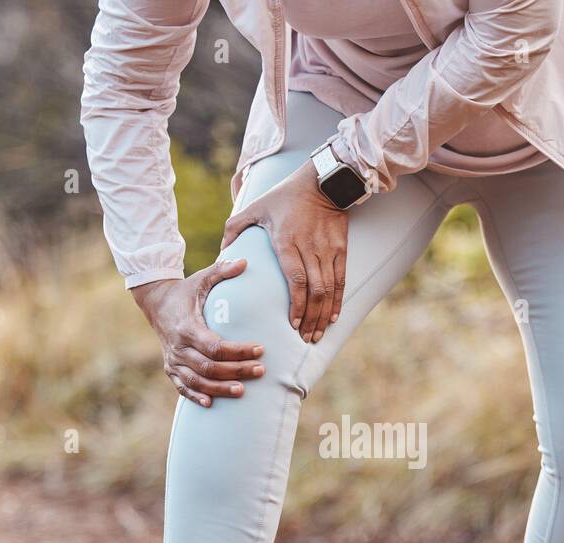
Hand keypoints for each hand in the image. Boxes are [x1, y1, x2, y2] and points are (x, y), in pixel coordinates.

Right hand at [131, 259, 264, 407]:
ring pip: (196, 380)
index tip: (260, 350)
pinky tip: (211, 404)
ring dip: (219, 388)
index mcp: (187, 327)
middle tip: (260, 371)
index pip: (215, 346)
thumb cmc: (186, 291)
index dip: (238, 351)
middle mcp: (178, 346)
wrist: (155, 302)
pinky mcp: (170, 367)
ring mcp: (173, 359)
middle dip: (236, 371)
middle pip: (209, 367)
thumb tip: (245, 260)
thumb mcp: (202, 279)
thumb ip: (222, 270)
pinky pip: (181, 387)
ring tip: (242, 391)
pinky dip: (195, 396)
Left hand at [220, 161, 348, 343]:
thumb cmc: (285, 195)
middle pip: (314, 292)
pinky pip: (341, 280)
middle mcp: (310, 249)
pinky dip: (337, 301)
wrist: (322, 181)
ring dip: (323, 315)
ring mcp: (327, 250)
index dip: (297, 305)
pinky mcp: (340, 249)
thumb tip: (222, 249)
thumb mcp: (256, 207)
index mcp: (287, 242)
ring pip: (329, 290)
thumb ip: (235, 227)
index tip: (293, 324)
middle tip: (305, 339)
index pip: (295, 280)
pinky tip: (333, 317)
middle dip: (311, 319)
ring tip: (317, 334)